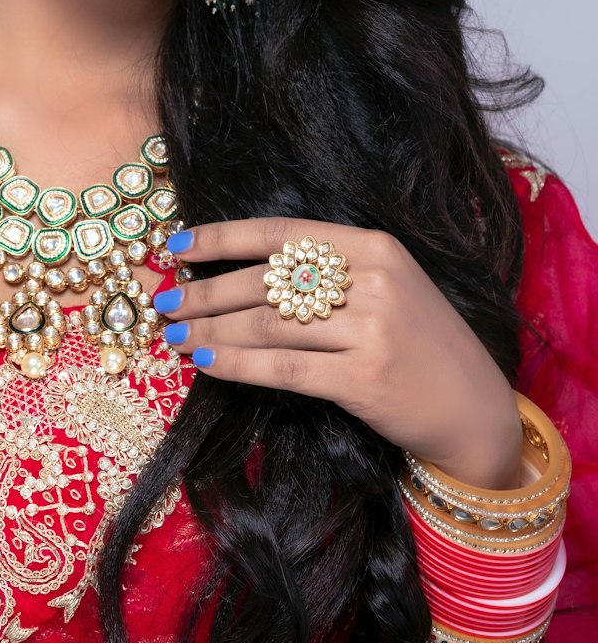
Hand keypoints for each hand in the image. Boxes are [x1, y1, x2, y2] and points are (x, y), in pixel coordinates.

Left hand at [158, 218, 522, 489]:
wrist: (476, 410)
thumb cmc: (421, 346)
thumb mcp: (387, 288)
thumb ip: (329, 274)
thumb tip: (241, 275)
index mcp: (374, 246)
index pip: (281, 232)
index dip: (222, 238)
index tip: (177, 247)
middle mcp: (372, 280)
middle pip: (265, 280)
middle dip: (205, 292)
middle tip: (164, 302)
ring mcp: (371, 329)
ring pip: (266, 324)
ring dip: (212, 330)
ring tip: (178, 336)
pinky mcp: (364, 378)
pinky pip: (283, 368)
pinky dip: (238, 365)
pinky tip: (209, 364)